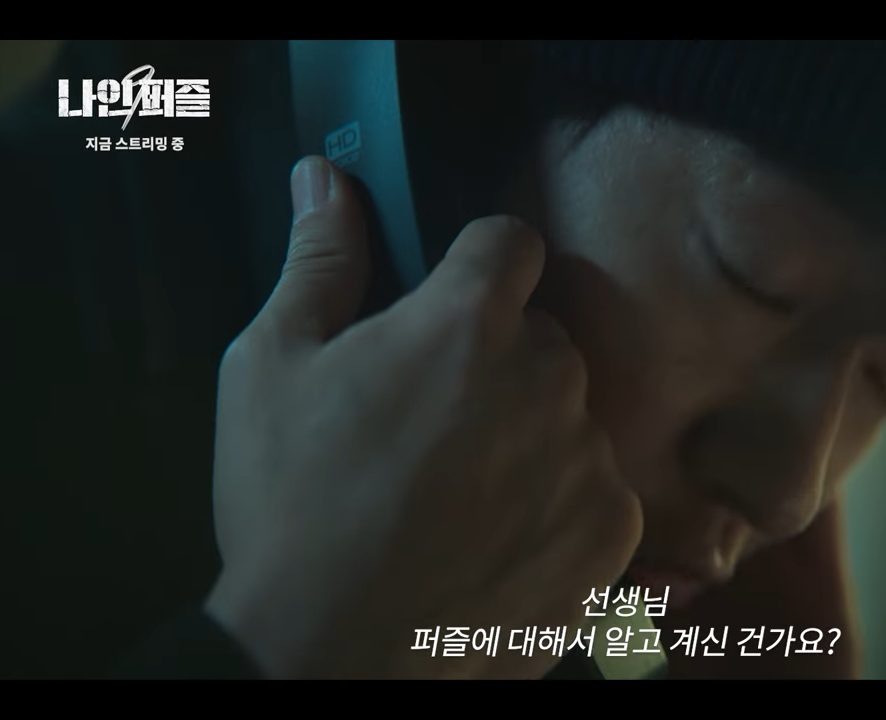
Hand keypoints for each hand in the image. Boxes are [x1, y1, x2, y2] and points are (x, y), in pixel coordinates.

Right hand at [203, 156, 641, 678]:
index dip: (477, 268)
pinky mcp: (613, 530)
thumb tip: (324, 178)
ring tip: (461, 496)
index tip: (449, 305)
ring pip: (569, 416)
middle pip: (542, 336)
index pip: (511, 244)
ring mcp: (589, 457)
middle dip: (498, 362)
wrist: (336, 654)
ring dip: (530, 437)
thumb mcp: (272, 367)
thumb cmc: (293, 505)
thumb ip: (318, 261)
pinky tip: (499, 540)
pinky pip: (596, 489)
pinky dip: (559, 505)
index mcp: (469, 322)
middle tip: (434, 423)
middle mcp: (549, 376)